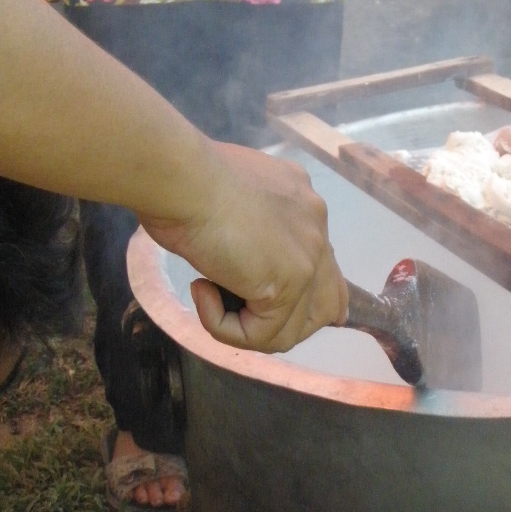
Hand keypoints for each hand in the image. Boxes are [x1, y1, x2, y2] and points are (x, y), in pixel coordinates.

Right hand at [140, 139, 347, 353]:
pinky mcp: (288, 283)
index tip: (258, 300)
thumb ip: (248, 224)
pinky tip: (200, 290)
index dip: (298, 291)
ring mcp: (307, 255)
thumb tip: (237, 253)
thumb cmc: (187, 179)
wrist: (183, 176)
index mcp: (302, 200)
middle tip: (239, 314)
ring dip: (246, 328)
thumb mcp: (228, 197)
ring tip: (207, 297)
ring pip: (293, 329)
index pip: (322, 261)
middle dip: (286, 321)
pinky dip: (222, 326)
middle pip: (327, 301)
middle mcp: (315, 224)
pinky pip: (260, 335)